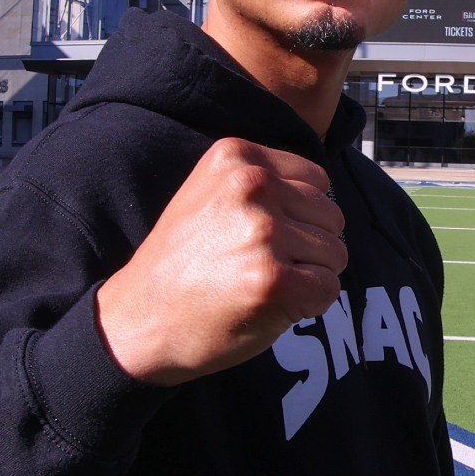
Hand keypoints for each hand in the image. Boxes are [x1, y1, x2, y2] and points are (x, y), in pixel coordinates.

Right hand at [96, 138, 345, 385]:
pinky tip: (270, 306)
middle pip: (331, 216)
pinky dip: (309, 305)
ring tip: (261, 284)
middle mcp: (253, 185)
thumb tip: (327, 201)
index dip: (300, 216)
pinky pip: (329, 289)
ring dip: (309, 276)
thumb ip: (265, 183)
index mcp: (237, 156)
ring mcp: (264, 232)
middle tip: (260, 266)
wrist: (139, 319)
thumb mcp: (212, 195)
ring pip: (335, 253)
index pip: (317, 180)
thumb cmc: (183, 263)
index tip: (263, 237)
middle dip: (308, 247)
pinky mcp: (275, 280)